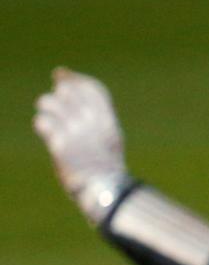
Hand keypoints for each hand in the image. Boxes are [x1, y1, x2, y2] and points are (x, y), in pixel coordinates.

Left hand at [34, 68, 129, 222]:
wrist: (105, 190)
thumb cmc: (106, 169)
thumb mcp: (110, 140)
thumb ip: (97, 122)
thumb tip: (81, 105)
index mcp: (108, 121)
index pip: (93, 89)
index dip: (76, 79)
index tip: (62, 74)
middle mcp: (93, 123)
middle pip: (70, 92)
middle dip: (58, 93)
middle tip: (53, 101)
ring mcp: (77, 134)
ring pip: (52, 104)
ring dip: (46, 107)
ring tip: (46, 115)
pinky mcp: (61, 145)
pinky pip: (44, 123)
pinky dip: (42, 124)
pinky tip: (45, 131)